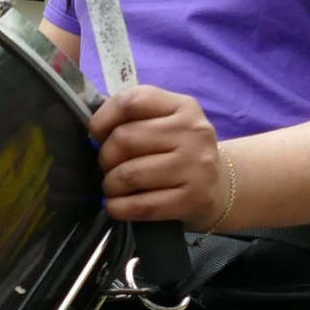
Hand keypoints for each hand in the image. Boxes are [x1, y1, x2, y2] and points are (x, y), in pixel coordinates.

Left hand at [89, 86, 230, 227]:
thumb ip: (131, 117)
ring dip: (110, 185)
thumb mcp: (164, 123)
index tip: (96, 134)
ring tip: (113, 186)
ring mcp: (196, 166)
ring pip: (129, 174)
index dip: (102, 119)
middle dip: (105, 156)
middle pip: (124, 139)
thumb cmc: (177, 152)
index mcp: (182, 107)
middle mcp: (193, 132)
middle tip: (108, 165)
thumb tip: (91, 125)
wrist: (218, 187)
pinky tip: (116, 205)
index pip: (130, 101)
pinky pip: (141, 205)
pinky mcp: (194, 198)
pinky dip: (118, 207)